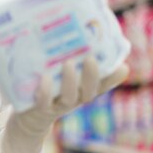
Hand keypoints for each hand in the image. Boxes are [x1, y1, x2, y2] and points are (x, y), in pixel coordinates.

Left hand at [1, 57, 128, 152]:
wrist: (28, 118)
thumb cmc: (49, 89)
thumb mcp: (61, 74)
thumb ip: (73, 58)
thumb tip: (85, 34)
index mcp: (82, 90)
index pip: (102, 84)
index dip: (113, 77)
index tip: (123, 66)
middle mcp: (74, 99)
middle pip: (89, 92)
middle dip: (92, 76)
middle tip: (91, 59)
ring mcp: (57, 105)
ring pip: (68, 97)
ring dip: (70, 81)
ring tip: (69, 63)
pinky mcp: (40, 109)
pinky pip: (43, 102)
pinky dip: (45, 92)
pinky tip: (45, 78)